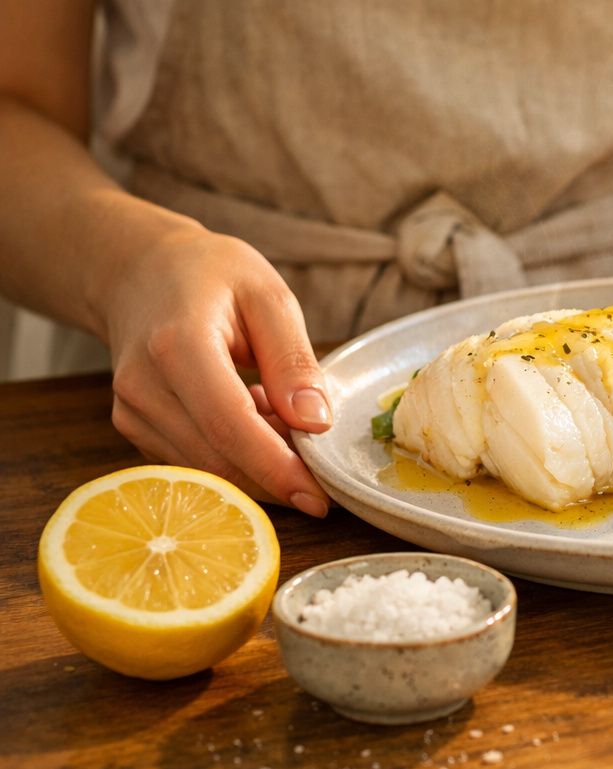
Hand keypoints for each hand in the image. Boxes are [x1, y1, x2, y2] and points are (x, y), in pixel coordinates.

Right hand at [99, 226, 333, 514]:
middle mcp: (144, 386)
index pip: (229, 426)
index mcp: (178, 346)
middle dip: (277, 478)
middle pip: (217, 459)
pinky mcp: (133, 426)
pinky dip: (236, 454)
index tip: (321, 498)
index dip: (277, 469)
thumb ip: (293, 360)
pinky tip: (258, 417)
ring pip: (206, 468)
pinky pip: (194, 460)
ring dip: (259, 464)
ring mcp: (131, 411)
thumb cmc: (209, 274)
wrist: (137, 270)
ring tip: (286, 416)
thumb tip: (317, 424)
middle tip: (326, 473)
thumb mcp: (268, 296)